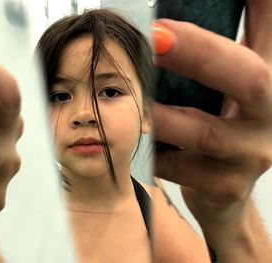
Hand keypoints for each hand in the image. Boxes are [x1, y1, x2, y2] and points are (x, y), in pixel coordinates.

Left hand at [153, 1, 271, 226]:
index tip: (207, 3)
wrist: (225, 185)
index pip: (271, 26)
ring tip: (130, 96)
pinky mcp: (226, 186)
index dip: (259, 5)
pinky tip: (134, 141)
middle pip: (248, 78)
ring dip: (162, 114)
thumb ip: (212, 50)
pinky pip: (180, 168)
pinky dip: (152, 153)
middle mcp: (270, 114)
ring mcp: (252, 154)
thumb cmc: (220, 122)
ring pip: (205, 132)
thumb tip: (169, 22)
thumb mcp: (226, 83)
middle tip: (156, 36)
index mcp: (268, 77)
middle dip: (200, 53)